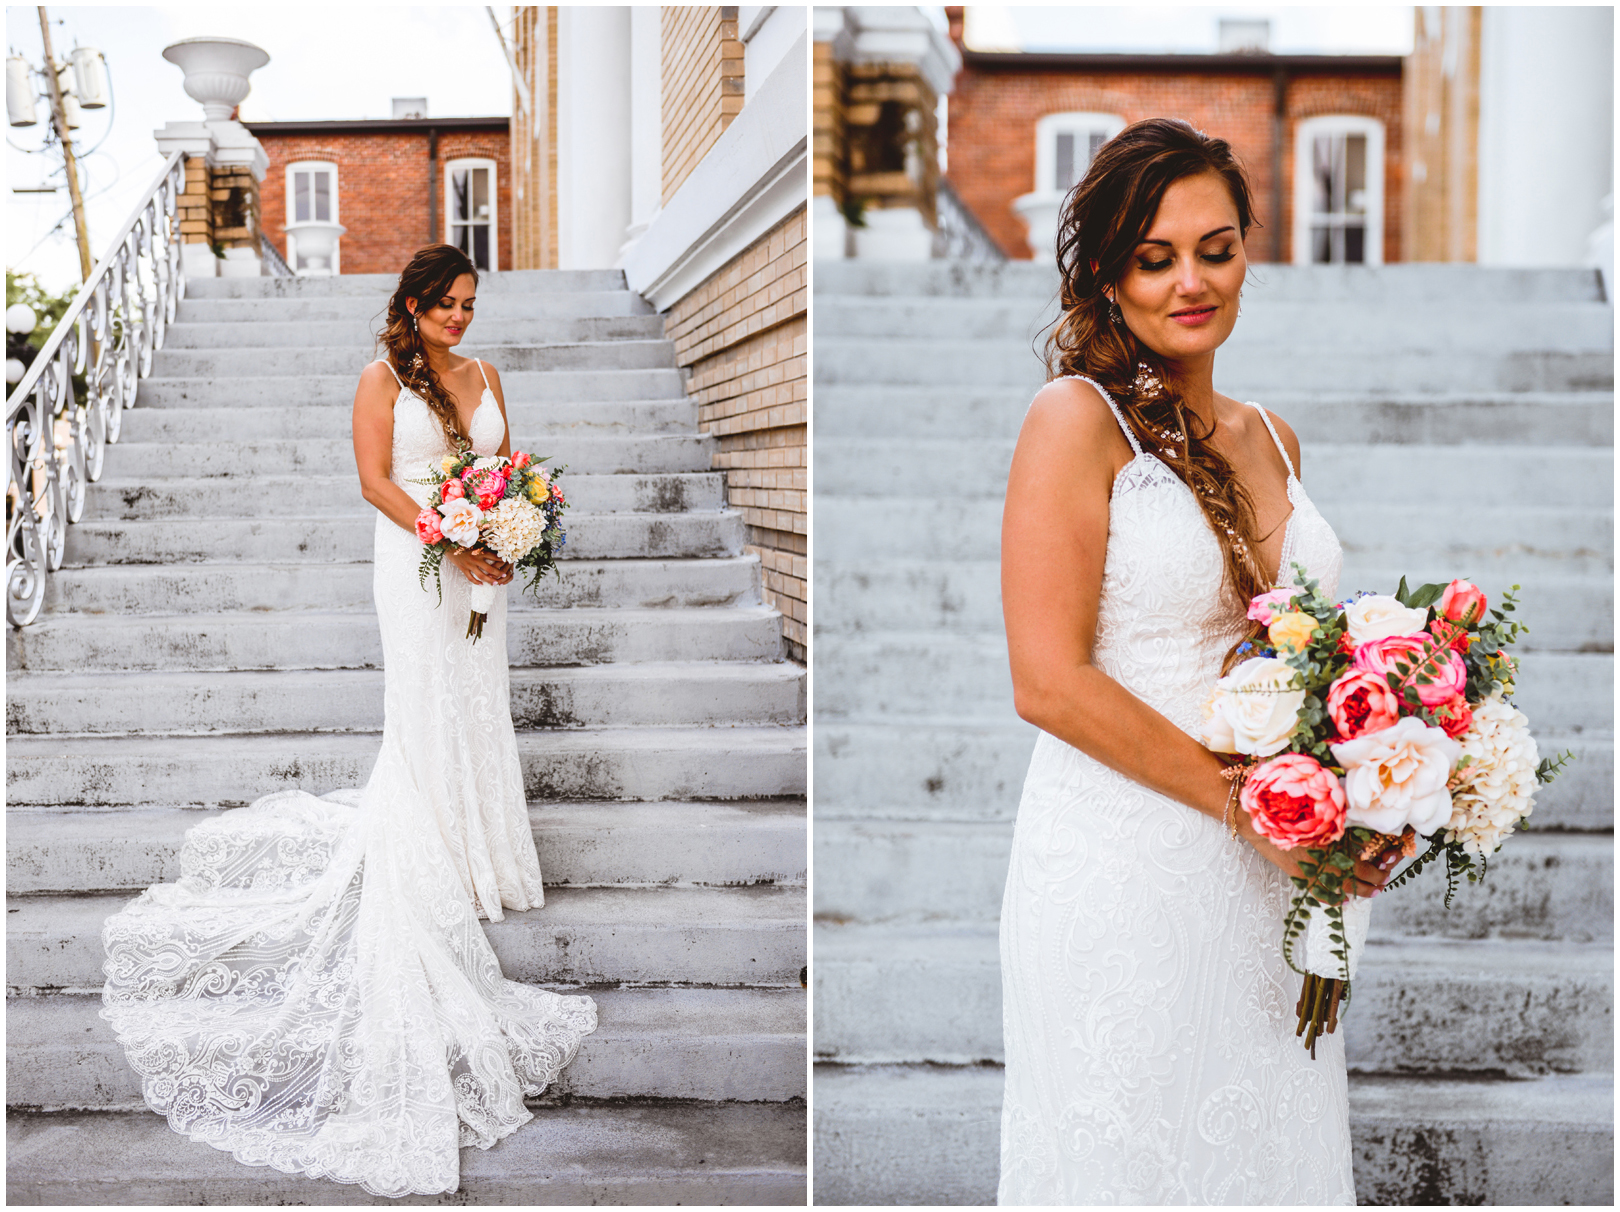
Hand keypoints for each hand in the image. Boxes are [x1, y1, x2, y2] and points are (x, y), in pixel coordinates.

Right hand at [446, 545, 512, 585]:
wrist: (448, 546)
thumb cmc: (462, 543)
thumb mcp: (473, 543)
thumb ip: (482, 545)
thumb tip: (493, 542)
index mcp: (479, 551)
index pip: (493, 556)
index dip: (501, 560)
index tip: (508, 562)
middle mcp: (475, 559)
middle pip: (489, 568)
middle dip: (498, 573)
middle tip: (504, 575)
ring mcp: (469, 565)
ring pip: (481, 575)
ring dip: (489, 580)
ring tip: (495, 583)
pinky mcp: (463, 569)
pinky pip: (470, 577)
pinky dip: (476, 582)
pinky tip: (481, 584)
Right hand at [1242, 823, 1391, 898]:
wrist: (1254, 818)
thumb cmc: (1286, 808)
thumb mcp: (1317, 810)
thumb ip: (1338, 819)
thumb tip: (1362, 827)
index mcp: (1328, 843)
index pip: (1360, 865)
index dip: (1376, 871)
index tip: (1387, 869)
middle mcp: (1320, 859)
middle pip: (1352, 880)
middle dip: (1371, 884)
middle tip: (1382, 884)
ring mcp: (1307, 868)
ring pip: (1337, 888)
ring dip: (1356, 892)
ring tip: (1369, 892)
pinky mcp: (1295, 873)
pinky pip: (1316, 891)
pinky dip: (1330, 898)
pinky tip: (1340, 899)